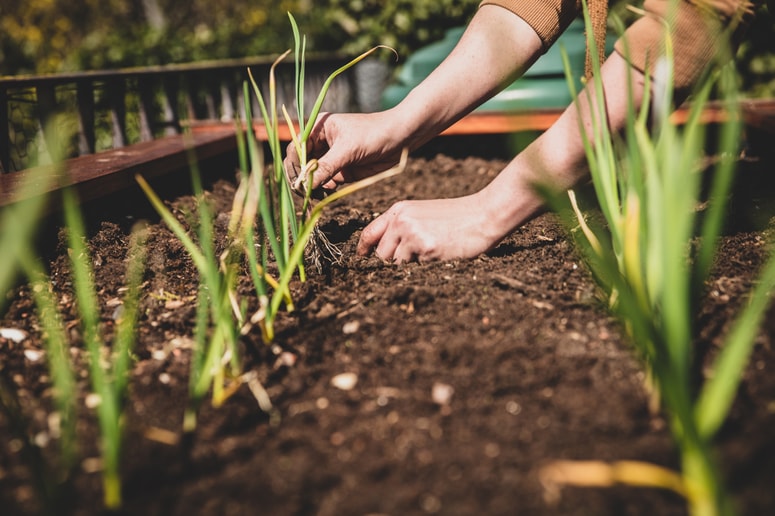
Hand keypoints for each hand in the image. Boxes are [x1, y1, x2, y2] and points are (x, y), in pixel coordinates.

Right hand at [283, 111, 405, 192]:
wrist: (401, 139)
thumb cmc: (374, 134)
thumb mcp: (348, 149)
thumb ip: (326, 167)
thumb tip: (306, 184)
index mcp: (318, 128)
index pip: (296, 149)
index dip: (294, 165)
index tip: (298, 181)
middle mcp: (321, 143)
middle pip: (301, 164)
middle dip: (302, 179)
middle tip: (304, 193)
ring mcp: (331, 158)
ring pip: (312, 176)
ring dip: (312, 187)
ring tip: (317, 194)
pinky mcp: (341, 171)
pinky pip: (326, 183)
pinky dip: (324, 190)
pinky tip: (329, 192)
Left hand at [356, 192, 507, 262]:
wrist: (484, 214)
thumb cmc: (458, 217)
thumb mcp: (424, 214)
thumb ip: (403, 226)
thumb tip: (382, 252)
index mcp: (399, 210)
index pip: (369, 233)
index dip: (363, 250)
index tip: (362, 259)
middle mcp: (401, 220)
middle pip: (380, 254)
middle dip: (392, 263)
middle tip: (413, 260)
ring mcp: (412, 233)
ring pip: (396, 264)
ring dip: (409, 266)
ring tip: (431, 254)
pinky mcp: (425, 247)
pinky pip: (414, 269)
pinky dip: (424, 268)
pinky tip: (440, 255)